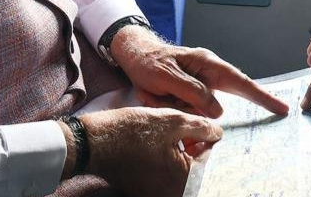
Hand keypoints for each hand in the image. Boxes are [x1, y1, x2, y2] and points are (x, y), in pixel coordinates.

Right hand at [75, 106, 220, 196]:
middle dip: (190, 146)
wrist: (94, 142)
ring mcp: (155, 194)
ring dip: (177, 152)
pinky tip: (152, 145)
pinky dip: (162, 161)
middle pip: (192, 168)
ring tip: (163, 134)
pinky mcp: (142, 191)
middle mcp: (172, 193)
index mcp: (184, 180)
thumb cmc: (133, 131)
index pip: (206, 159)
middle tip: (178, 129)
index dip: (202, 138)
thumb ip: (202, 127)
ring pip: (177, 171)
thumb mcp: (174, 121)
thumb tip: (216, 132)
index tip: (193, 125)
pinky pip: (161, 177)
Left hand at [111, 26, 288, 116]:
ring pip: (204, 110)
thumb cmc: (150, 62)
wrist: (133, 56)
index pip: (241, 82)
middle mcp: (209, 74)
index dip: (262, 97)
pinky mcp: (190, 96)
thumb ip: (193, 92)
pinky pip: (192, 111)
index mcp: (208, 64)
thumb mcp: (168, 77)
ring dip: (183, 109)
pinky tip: (159, 98)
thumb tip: (218, 110)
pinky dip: (178, 112)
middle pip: (229, 96)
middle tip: (256, 114)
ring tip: (159, 95)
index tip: (282, 108)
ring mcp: (201, 85)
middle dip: (224, 107)